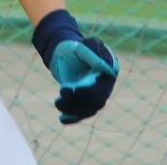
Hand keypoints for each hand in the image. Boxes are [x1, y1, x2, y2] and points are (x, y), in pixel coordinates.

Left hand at [32, 9, 118, 123]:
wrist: (66, 54)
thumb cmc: (76, 47)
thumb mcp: (84, 47)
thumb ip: (95, 56)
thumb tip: (109, 69)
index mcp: (109, 73)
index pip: (102, 89)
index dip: (89, 92)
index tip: (75, 89)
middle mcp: (105, 87)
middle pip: (95, 102)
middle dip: (78, 100)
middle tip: (61, 91)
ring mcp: (96, 96)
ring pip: (88, 110)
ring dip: (72, 109)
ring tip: (57, 102)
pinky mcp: (85, 102)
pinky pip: (81, 114)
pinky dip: (72, 118)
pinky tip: (62, 119)